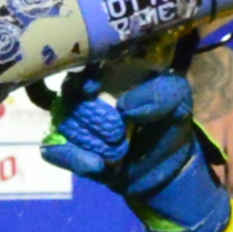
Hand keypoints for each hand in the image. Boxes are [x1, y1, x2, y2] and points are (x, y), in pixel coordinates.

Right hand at [40, 76, 228, 231]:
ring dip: (89, 139)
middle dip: (90, 115)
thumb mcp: (179, 104)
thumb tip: (124, 106)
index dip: (83, 73)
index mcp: (111, 72)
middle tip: (118, 134)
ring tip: (117, 153)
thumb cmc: (168, 125)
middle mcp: (86, 93)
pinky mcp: (68, 148)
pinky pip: (53, 148)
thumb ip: (163, 93)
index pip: (85, 61)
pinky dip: (72, 157)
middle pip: (68, 93)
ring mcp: (74, 120)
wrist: (165, 170)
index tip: (90, 88)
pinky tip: (97, 166)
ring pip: (62, 120)